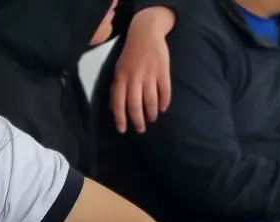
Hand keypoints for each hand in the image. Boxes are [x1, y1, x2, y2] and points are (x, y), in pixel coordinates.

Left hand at [111, 7, 175, 133]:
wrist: (145, 33)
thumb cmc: (130, 54)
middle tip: (141, 129)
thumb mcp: (119, 68)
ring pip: (150, 100)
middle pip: (135, 105)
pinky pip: (165, 91)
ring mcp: (149, 74)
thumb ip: (117, 86)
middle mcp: (134, 77)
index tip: (123, 130)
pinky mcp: (163, 71)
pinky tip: (163, 108)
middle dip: (137, 120)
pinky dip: (164, 102)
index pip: (118, 102)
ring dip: (151, 113)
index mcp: (121, 77)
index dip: (120, 118)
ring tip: (152, 118)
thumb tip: (115, 108)